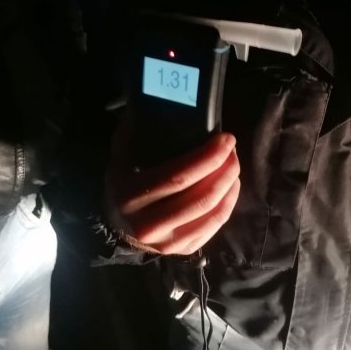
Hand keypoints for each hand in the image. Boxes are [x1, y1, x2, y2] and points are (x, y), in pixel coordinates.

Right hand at [105, 114, 240, 255]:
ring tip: (232, 165)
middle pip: (201, 196)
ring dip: (230, 185)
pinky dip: (229, 203)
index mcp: (132, 195)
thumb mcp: (122, 154)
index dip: (208, 157)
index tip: (225, 139)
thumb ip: (136, 129)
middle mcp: (149, 223)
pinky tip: (231, 186)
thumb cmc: (124, 181)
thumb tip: (157, 98)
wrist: (117, 224)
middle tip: (232, 150)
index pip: (179, 176)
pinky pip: (214, 227)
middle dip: (225, 169)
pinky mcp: (182, 251)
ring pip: (211, 213)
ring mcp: (167, 242)